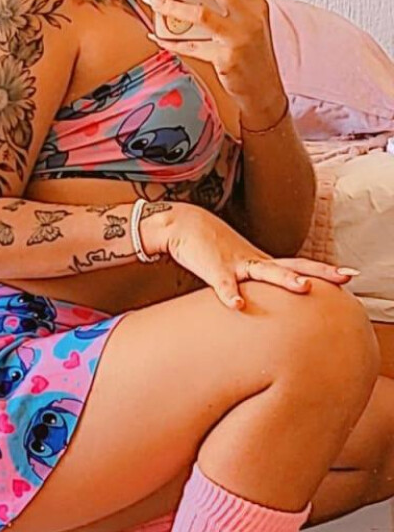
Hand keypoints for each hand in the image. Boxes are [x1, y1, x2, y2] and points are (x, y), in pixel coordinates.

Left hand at [142, 0, 284, 115]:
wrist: (265, 92)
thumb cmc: (254, 56)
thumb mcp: (253, 24)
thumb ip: (235, 2)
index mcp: (257, 3)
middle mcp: (250, 16)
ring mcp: (238, 37)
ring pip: (200, 14)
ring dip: (172, 6)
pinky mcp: (226, 58)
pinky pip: (191, 46)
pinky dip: (171, 41)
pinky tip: (156, 35)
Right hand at [145, 204, 359, 310]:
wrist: (183, 225)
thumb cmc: (210, 248)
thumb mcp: (236, 266)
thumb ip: (251, 282)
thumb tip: (261, 302)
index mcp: (261, 261)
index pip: (299, 264)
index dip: (323, 271)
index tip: (348, 275)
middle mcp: (255, 261)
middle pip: (293, 266)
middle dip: (320, 273)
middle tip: (346, 277)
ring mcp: (236, 264)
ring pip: (265, 272)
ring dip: (284, 279)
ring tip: (303, 287)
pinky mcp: (214, 268)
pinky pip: (224, 284)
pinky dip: (231, 295)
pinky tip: (239, 306)